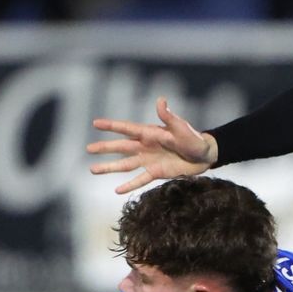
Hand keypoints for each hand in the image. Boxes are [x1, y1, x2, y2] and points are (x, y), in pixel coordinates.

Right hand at [87, 97, 215, 194]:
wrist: (204, 155)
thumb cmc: (193, 138)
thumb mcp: (181, 127)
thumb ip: (169, 117)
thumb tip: (161, 100)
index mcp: (149, 133)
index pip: (127, 129)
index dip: (111, 126)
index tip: (95, 123)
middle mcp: (145, 146)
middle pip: (121, 147)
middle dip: (104, 148)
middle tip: (88, 149)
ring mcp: (149, 160)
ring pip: (125, 164)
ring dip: (109, 167)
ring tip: (93, 169)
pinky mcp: (155, 173)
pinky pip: (139, 180)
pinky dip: (129, 185)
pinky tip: (117, 190)